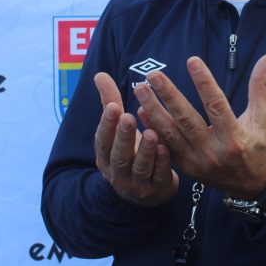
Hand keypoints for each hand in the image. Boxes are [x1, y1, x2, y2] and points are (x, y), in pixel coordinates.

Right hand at [93, 72, 178, 206]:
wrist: (146, 191)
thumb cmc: (131, 151)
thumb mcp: (119, 130)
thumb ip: (111, 102)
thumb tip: (99, 74)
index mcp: (106, 156)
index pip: (103, 140)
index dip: (107, 124)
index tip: (113, 106)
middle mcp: (118, 172)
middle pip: (118, 155)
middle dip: (123, 136)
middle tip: (127, 116)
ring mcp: (137, 184)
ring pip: (140, 167)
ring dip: (145, 150)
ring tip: (151, 133)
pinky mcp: (157, 190)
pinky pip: (159, 176)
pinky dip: (162, 163)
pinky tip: (166, 148)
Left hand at [134, 53, 265, 197]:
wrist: (254, 185)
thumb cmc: (259, 146)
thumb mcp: (264, 118)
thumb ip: (261, 87)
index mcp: (235, 137)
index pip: (216, 105)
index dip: (204, 82)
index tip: (192, 61)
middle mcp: (213, 151)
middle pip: (187, 120)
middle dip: (168, 96)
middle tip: (153, 75)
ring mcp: (196, 162)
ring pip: (171, 134)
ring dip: (153, 111)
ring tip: (140, 89)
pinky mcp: (186, 168)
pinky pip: (166, 147)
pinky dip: (153, 129)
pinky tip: (141, 111)